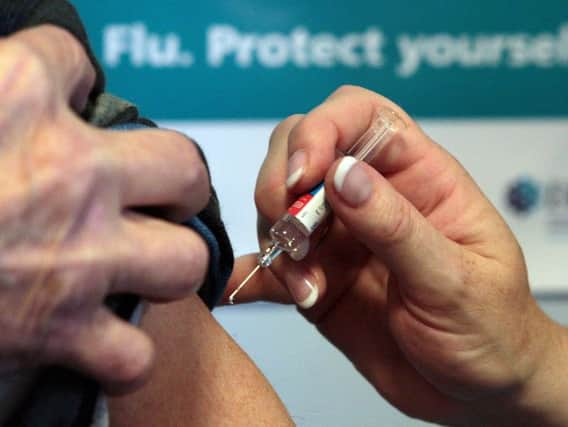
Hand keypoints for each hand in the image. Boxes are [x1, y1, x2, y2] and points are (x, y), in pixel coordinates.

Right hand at [0, 25, 209, 392]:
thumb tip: (34, 84)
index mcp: (14, 98)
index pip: (71, 63)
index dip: (70, 79)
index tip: (65, 97)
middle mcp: (67, 173)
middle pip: (181, 164)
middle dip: (175, 180)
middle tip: (155, 192)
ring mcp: (76, 257)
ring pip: (183, 259)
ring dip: (169, 264)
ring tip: (143, 261)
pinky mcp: (57, 331)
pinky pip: (131, 355)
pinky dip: (124, 355)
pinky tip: (107, 340)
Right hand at [225, 86, 567, 424]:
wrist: (476, 393)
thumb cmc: (491, 328)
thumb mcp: (455, 279)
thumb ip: (396, 227)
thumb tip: (341, 174)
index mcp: (418, 177)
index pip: (359, 115)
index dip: (322, 128)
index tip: (304, 175)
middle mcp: (371, 198)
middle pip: (301, 150)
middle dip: (282, 185)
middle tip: (294, 236)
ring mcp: (339, 238)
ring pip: (279, 207)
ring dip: (277, 243)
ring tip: (306, 289)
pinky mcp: (316, 278)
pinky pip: (270, 265)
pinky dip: (251, 274)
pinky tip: (241, 289)